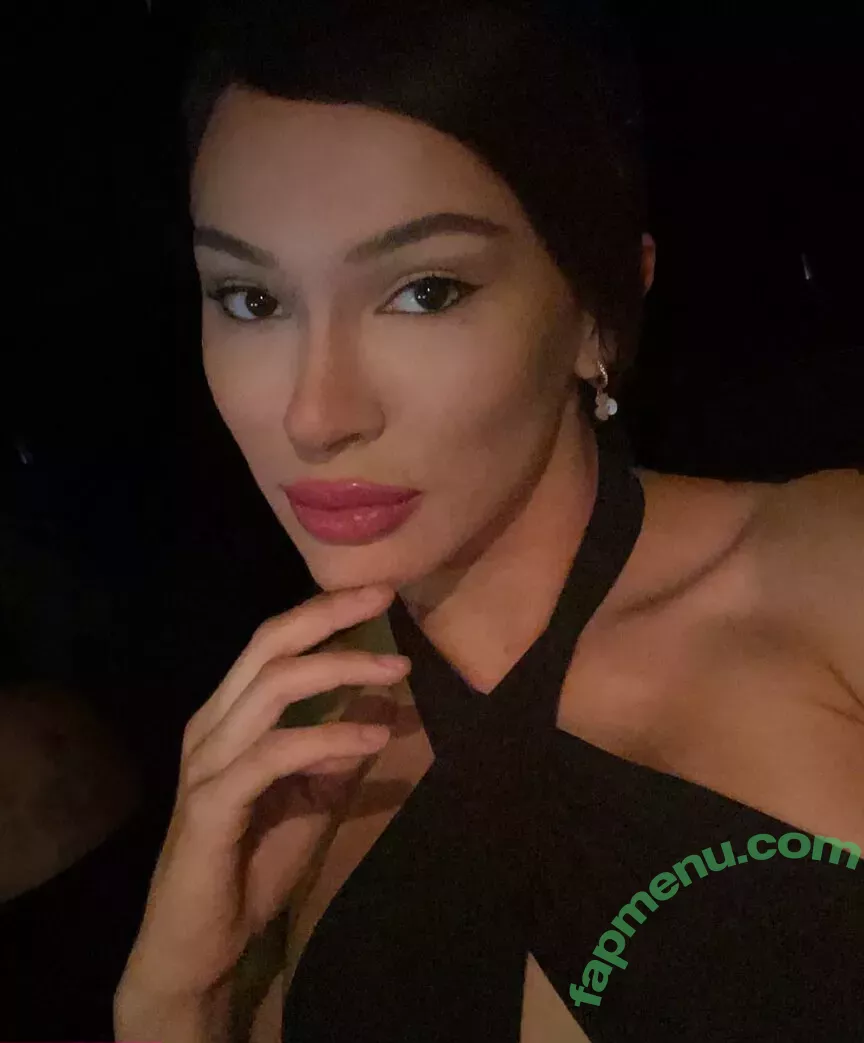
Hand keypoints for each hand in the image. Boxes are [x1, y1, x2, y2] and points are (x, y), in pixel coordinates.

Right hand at [114, 584, 409, 1037]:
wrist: (199, 943)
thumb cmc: (251, 866)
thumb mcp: (311, 800)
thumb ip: (337, 755)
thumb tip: (382, 711)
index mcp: (229, 717)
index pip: (272, 644)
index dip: (322, 613)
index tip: (378, 594)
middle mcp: (212, 725)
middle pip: (268, 647)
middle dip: (329, 617)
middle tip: (384, 599)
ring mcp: (207, 761)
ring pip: (272, 689)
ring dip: (340, 672)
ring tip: (398, 674)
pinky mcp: (212, 802)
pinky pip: (275, 754)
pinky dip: (329, 739)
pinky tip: (373, 740)